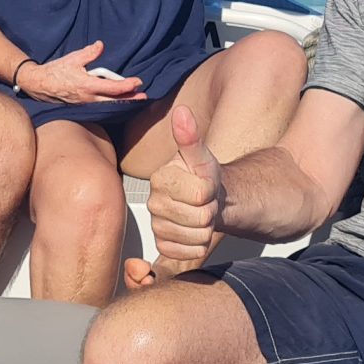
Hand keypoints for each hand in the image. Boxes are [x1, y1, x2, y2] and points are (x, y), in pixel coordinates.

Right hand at [16, 40, 146, 103]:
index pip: (113, 88)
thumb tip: (100, 45)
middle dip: (130, 99)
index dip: (127, 85)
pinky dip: (110, 103)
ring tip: (134, 100)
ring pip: (107, 105)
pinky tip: (116, 101)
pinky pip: (100, 106)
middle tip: (143, 97)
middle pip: (114, 101)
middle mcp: (88, 98)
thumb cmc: (55, 71)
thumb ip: (89, 53)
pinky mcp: (81, 105)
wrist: (39, 84)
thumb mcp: (73, 58)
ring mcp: (85, 104)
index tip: (138, 82)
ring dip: (121, 102)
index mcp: (87, 86)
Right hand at [125, 105, 223, 287]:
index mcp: (160, 179)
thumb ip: (190, 136)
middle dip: (210, 210)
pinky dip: (198, 244)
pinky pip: (189, 252)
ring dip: (206, 228)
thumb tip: (182, 112)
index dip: (210, 191)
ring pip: (196, 236)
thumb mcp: (202, 156)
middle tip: (205, 202)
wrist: (206, 200)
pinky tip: (195, 230)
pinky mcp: (163, 245)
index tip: (205, 185)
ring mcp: (156, 226)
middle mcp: (153, 203)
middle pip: (200, 217)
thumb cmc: (204, 177)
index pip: (201, 194)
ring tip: (201, 214)